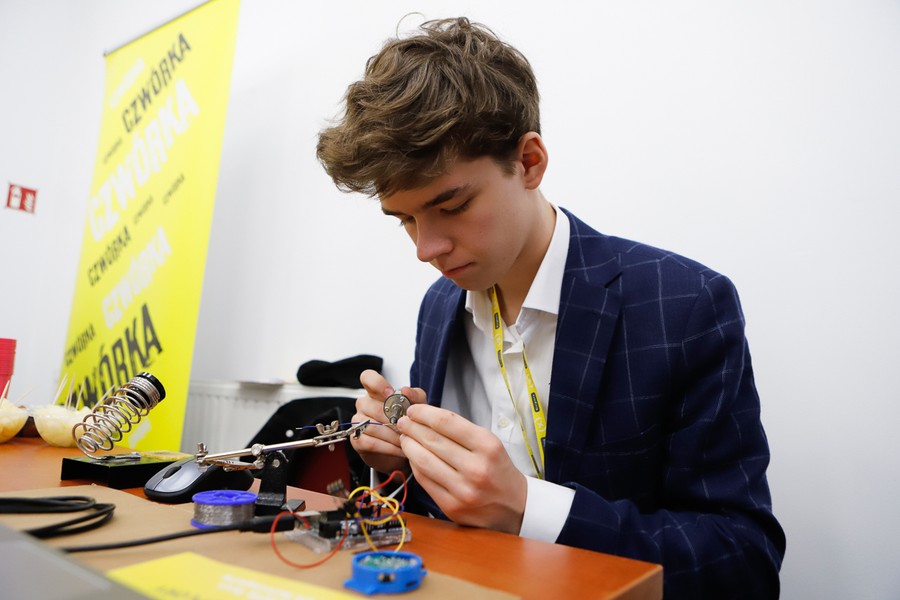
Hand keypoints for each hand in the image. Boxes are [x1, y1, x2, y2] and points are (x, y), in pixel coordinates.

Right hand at [349, 369, 425, 475]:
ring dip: (393, 435)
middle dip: (394, 419)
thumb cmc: (407, 423)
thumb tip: (405, 390)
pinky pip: (370, 442)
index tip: (390, 394)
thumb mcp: (417, 407)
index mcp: (376, 392)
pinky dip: (388, 447)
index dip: (377, 384)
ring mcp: (358, 422)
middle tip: (408, 427)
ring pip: (372, 426)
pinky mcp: (357, 440)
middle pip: (373, 407)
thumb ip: (415, 396)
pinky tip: (399, 449)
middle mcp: (364, 404)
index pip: (368, 377)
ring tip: (407, 440)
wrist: (403, 448)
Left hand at [397, 404, 526, 534]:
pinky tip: (413, 456)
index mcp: (488, 446)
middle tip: (403, 421)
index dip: (424, 413)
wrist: (515, 505)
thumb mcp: (489, 443)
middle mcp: (476, 468)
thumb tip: (425, 416)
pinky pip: (424, 480)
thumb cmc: (498, 469)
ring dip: (409, 445)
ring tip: (405, 438)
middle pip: (432, 440)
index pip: (446, 422)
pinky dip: (414, 465)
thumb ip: (459, 430)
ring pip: (423, 461)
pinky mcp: (452, 506)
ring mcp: (463, 490)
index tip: (413, 409)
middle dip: (412, 427)